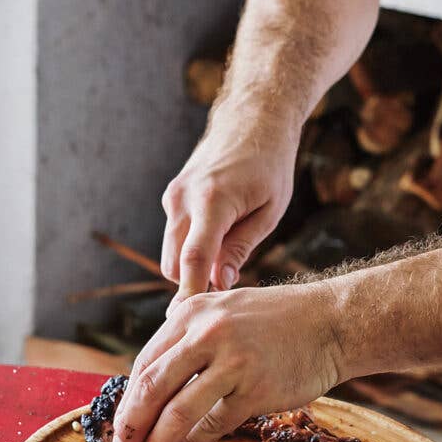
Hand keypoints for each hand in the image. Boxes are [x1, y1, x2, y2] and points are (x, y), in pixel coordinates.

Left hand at [112, 282, 344, 441]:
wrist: (332, 323)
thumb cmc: (279, 321)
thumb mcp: (225, 309)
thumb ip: (190, 337)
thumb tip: (153, 382)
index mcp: (192, 313)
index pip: (146, 362)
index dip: (128, 399)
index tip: (121, 424)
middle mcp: (207, 333)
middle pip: (152, 387)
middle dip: (131, 424)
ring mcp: (232, 362)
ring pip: (177, 411)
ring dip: (157, 441)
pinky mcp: (255, 390)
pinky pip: (212, 425)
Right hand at [161, 103, 300, 311]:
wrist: (252, 119)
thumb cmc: (270, 164)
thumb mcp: (269, 210)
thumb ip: (241, 247)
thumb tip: (221, 283)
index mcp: (213, 200)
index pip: (194, 259)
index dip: (191, 295)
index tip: (190, 322)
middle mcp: (184, 198)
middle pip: (175, 264)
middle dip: (193, 286)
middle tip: (224, 303)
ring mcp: (174, 196)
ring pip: (172, 254)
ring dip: (192, 269)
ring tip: (226, 271)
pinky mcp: (172, 196)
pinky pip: (175, 237)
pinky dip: (190, 250)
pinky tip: (218, 248)